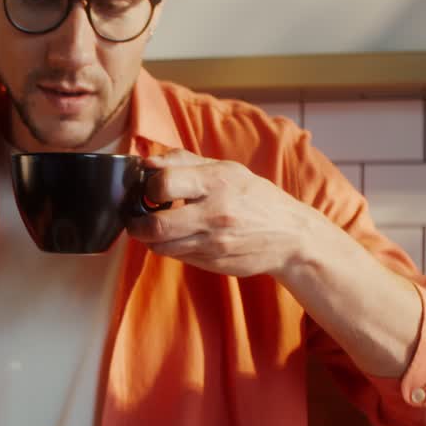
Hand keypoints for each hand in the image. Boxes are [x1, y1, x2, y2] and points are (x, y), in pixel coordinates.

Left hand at [127, 149, 323, 278]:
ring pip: (160, 246)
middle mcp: (214, 214)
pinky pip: (176, 257)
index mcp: (216, 183)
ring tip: (156, 228)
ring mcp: (213, 243)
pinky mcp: (212, 263)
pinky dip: (169, 248)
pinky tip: (179, 237)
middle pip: (155, 226)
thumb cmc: (254, 197)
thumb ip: (183, 162)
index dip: (148, 186)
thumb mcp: (226, 169)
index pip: (164, 184)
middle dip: (137, 223)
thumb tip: (147, 162)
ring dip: (150, 238)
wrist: (289, 235)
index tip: (149, 188)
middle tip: (136, 218)